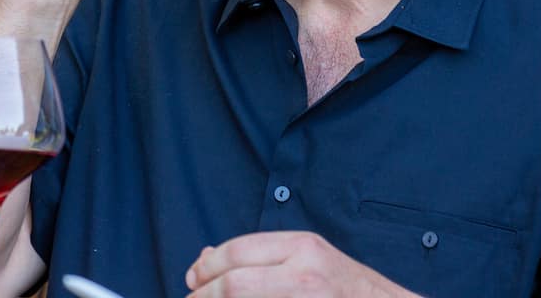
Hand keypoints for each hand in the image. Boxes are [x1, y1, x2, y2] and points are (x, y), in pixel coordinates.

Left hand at [185, 231, 416, 297]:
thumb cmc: (348, 289)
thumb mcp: (308, 258)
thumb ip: (261, 256)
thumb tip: (206, 258)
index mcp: (303, 247)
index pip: (236, 252)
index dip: (206, 267)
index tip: (192, 278)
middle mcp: (304, 274)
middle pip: (232, 283)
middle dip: (202, 295)